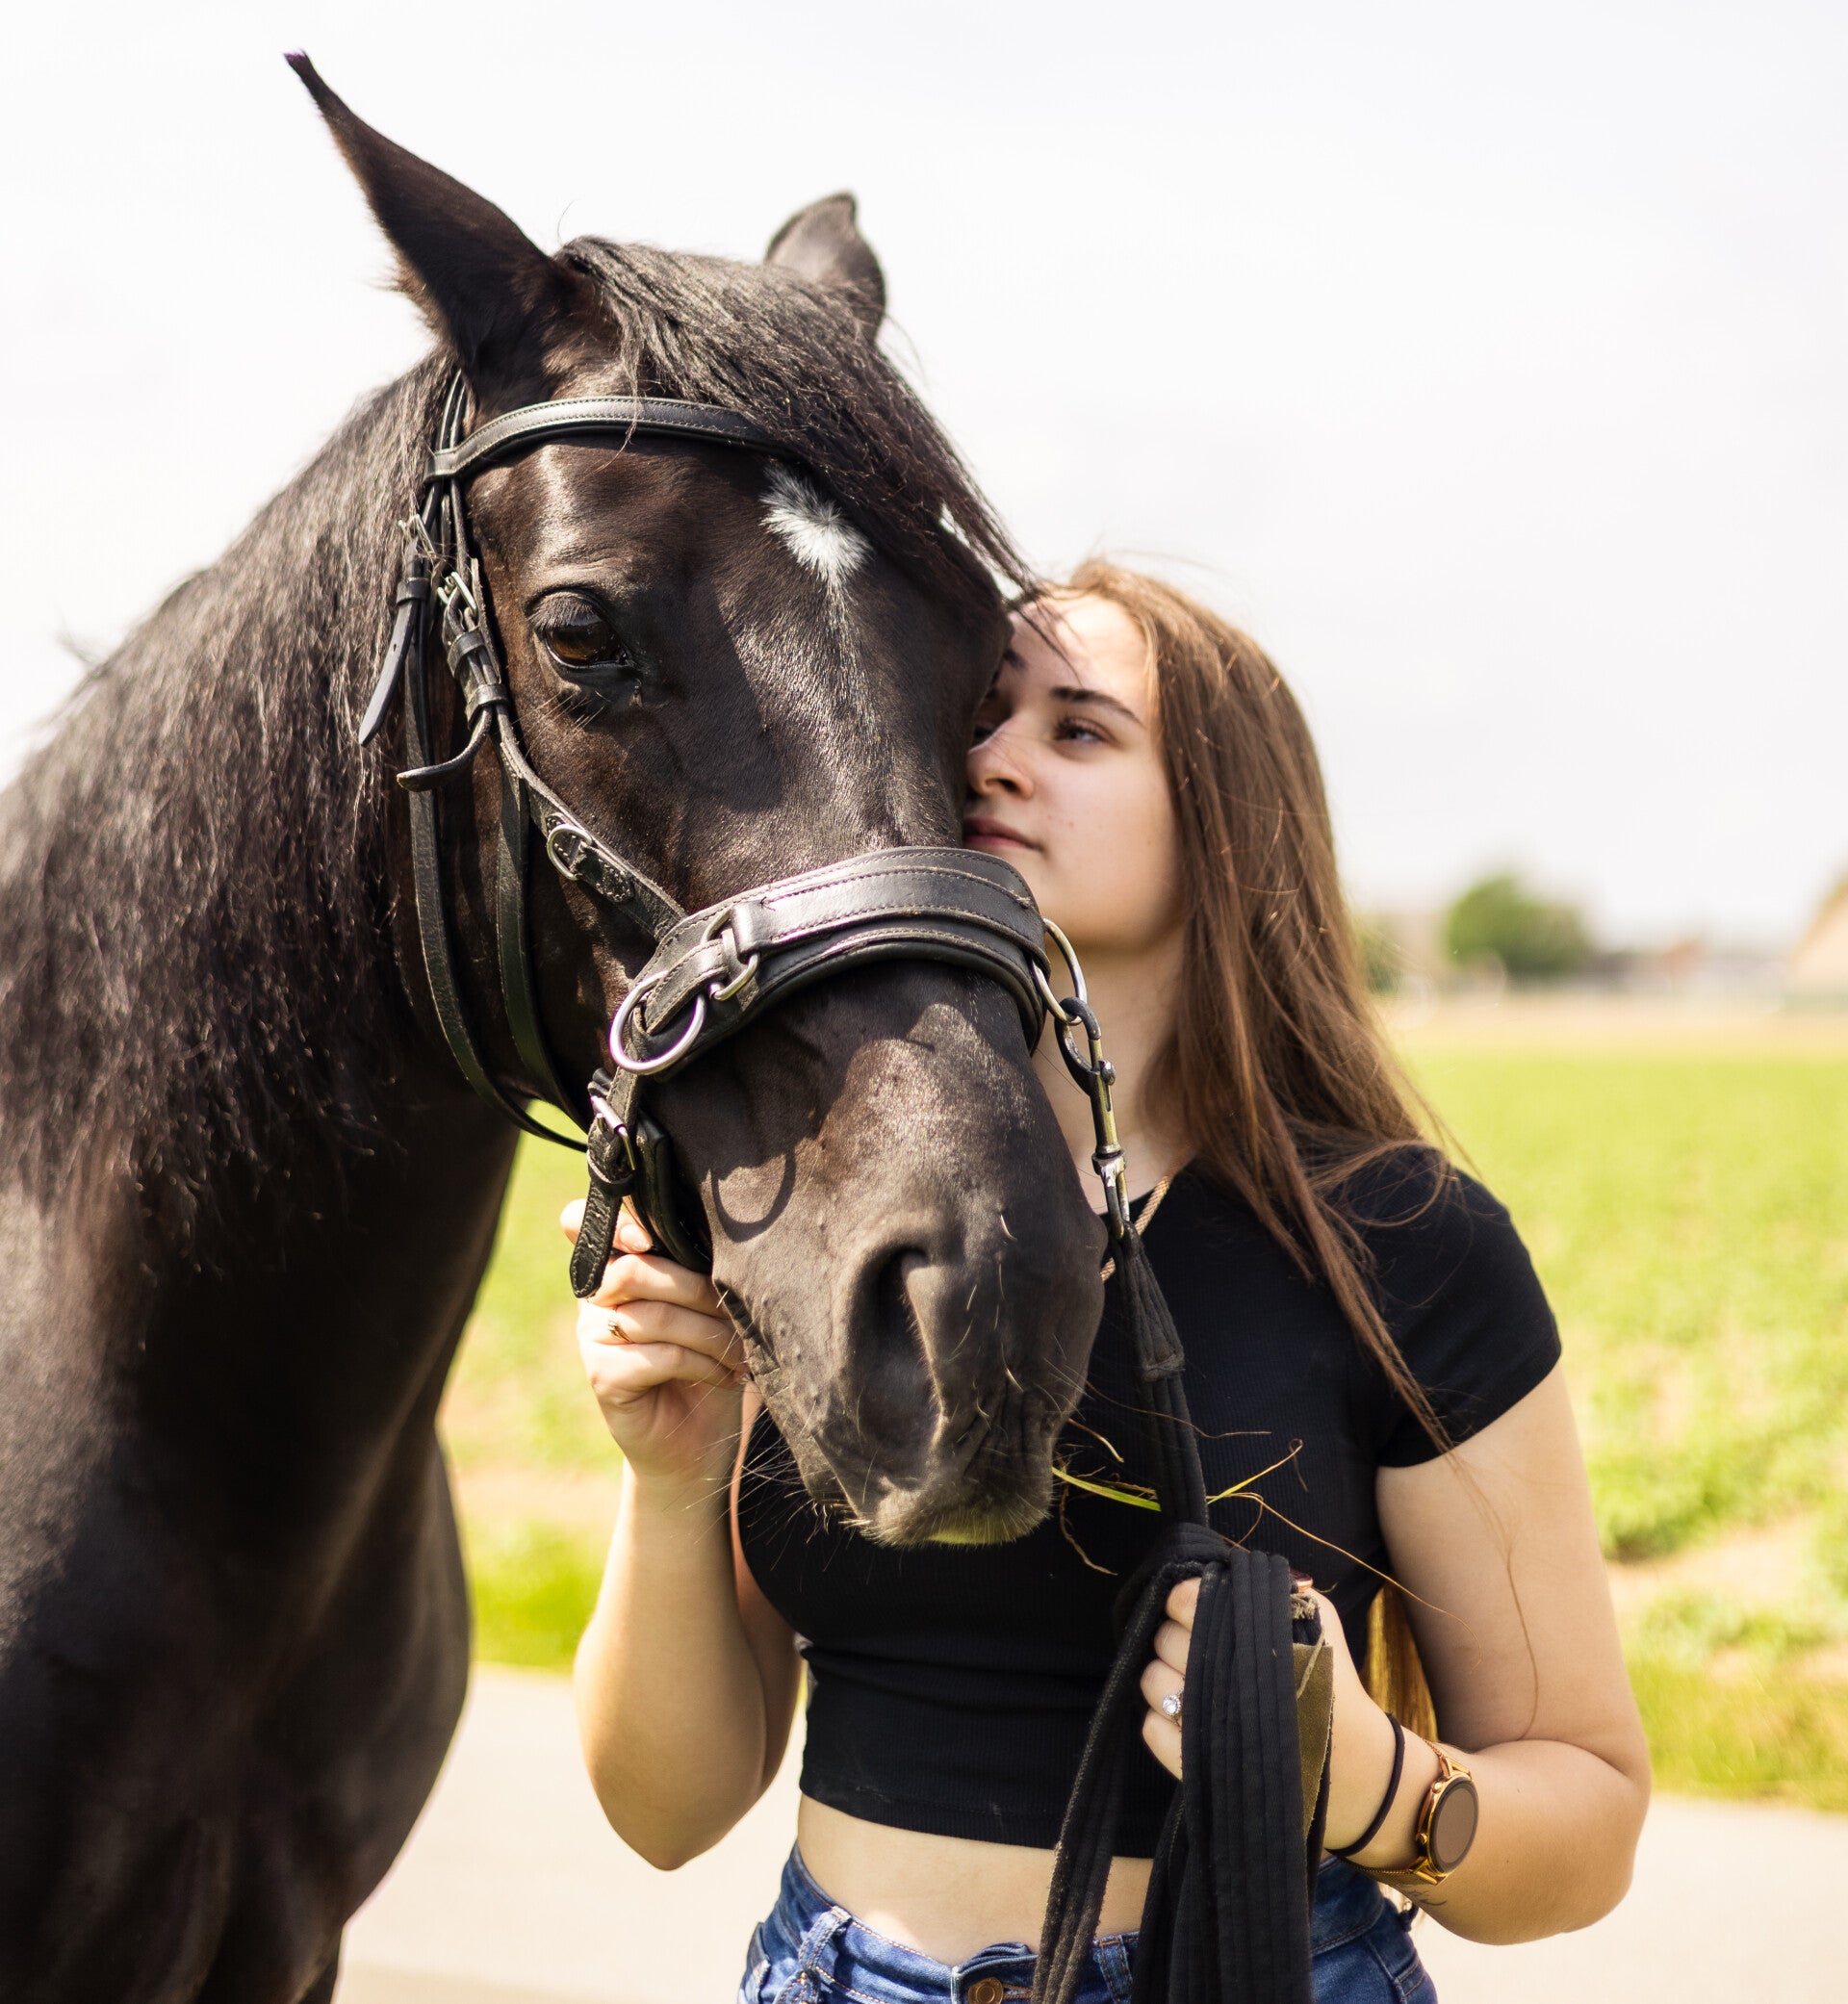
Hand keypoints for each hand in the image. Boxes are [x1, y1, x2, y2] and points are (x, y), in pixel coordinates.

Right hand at [560, 1197, 746, 1499]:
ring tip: (741, 1352)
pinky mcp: (603, 1377)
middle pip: (632, 1269)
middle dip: (696, 1288)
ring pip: (653, 1315)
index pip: (583, 1222)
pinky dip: (703, 1363)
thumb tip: (723, 1234)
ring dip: (711, 1333)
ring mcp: (591, 1338)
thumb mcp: (707, 1307)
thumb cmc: (709, 1363)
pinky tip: (729, 1376)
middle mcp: (594, 1298)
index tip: (649, 1238)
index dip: (612, 1221)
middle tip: (735, 1314)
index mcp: (615, 1266)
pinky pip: (657, 1355)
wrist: (696, 1446)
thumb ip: (695, 1267)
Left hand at [1140, 1577, 1404, 1855]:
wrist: (1352, 1765)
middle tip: (1198, 1646)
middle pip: (1164, 1639)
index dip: (1186, 1599)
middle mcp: (1217, 1677)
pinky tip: (1184, 1716)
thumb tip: (1232, 1571)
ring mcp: (1202, 1723)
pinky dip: (1159, 1720)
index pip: (1185, 1599)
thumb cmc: (1333, 1684)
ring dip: (1164, 1676)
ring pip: (1151, 1681)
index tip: (1195, 1606)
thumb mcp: (1318, 1619)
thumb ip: (1276, 1590)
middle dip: (1176, 1637)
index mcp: (1245, 1636)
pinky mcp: (1194, 1763)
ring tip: (1190, 1681)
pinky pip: (1151, 1730)